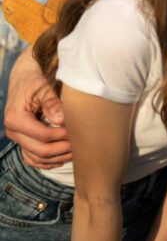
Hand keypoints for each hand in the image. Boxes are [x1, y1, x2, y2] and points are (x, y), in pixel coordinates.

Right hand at [3, 49, 69, 167]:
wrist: (25, 78)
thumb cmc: (36, 81)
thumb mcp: (45, 88)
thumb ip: (52, 104)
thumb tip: (61, 120)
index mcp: (16, 118)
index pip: (42, 135)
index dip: (62, 137)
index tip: (77, 133)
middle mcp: (13, 131)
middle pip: (39, 150)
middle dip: (62, 150)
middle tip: (80, 146)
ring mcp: (17, 137)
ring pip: (36, 157)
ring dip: (56, 158)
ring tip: (75, 153)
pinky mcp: (22, 140)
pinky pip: (31, 158)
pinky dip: (46, 162)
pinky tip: (62, 160)